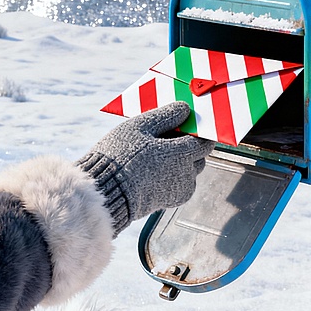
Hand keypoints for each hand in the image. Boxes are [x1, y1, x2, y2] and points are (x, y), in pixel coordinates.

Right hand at [77, 102, 212, 233]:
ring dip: (181, 162)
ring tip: (157, 155)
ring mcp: (180, 190)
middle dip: (188, 146)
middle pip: (199, 156)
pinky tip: (154, 170)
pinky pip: (181, 185)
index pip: (205, 141)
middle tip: (166, 138)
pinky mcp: (171, 201)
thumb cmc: (119, 158)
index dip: (199, 132)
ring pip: (191, 171)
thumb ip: (166, 116)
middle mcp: (186, 174)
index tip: (186, 125)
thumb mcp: (140, 127)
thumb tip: (185, 109)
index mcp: (181, 154)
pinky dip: (174, 176)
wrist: (104, 194)